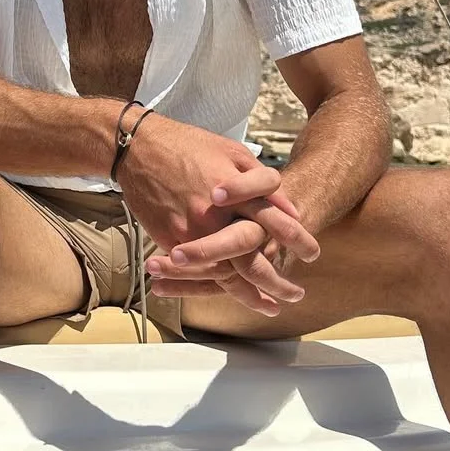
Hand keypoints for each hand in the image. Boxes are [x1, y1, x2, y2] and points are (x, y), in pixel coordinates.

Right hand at [116, 116, 317, 313]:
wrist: (137, 148)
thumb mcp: (231, 151)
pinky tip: (232, 294)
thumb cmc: (187, 144)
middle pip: (253, 258)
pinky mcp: (170, 239)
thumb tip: (289, 209)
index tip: (312, 252)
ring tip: (270, 305)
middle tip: (297, 293)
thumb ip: (260, 180)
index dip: (296, 238)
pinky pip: (197, 270)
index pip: (274, 220)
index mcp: (235, 189)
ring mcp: (192, 231)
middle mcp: (216, 214)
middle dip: (278, 281)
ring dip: (251, 294)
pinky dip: (216, 287)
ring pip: (226, 274)